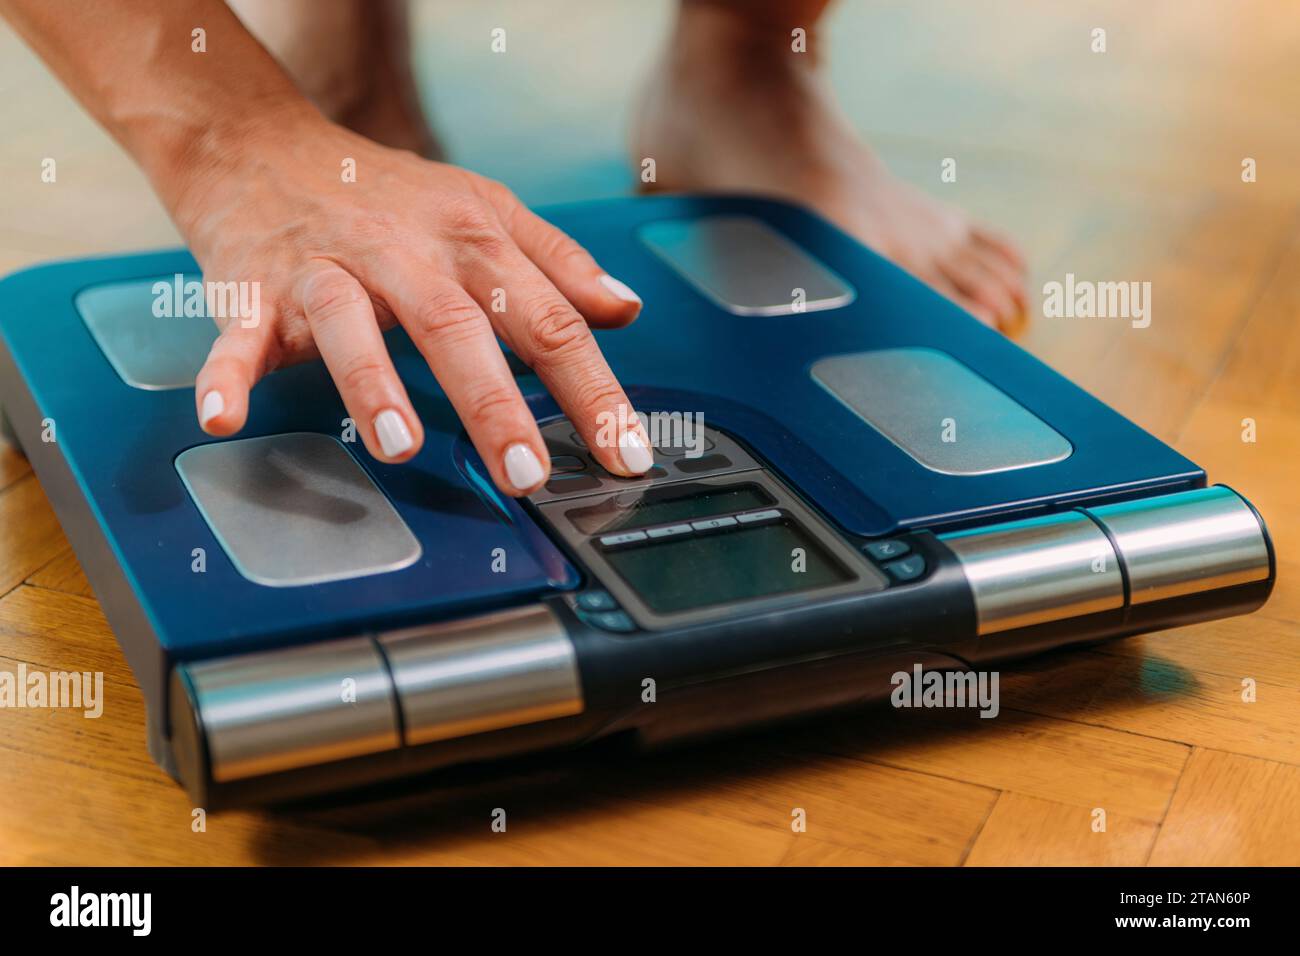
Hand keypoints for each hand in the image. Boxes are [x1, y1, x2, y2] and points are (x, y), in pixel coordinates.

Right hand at [175, 112, 650, 495]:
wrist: (265, 145)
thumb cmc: (388, 195)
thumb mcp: (486, 210)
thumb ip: (557, 263)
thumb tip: (626, 309)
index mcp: (472, 239)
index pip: (547, 319)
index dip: (593, 390)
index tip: (625, 453)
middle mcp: (404, 252)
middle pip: (457, 326)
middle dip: (494, 404)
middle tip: (526, 473)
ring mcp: (326, 268)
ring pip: (352, 322)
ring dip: (373, 383)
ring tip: (400, 446)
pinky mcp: (254, 286)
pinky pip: (240, 331)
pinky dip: (227, 373)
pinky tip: (222, 416)